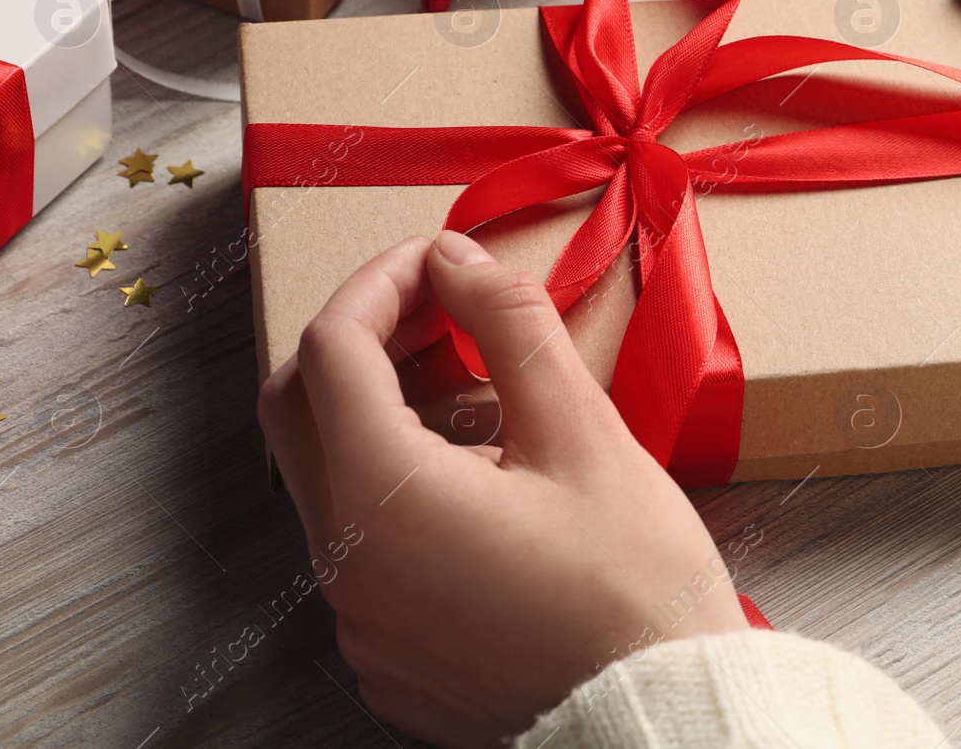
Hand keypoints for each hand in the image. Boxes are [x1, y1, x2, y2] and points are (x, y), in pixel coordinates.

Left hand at [258, 232, 747, 748]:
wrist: (660, 718)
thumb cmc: (634, 586)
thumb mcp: (582, 432)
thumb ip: (507, 326)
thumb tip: (455, 258)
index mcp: (385, 496)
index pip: (333, 348)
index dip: (379, 283)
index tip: (438, 262)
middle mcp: (347, 562)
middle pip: (300, 409)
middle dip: (361, 341)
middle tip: (439, 314)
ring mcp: (358, 619)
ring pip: (329, 480)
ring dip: (382, 416)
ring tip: (479, 399)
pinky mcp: (384, 654)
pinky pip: (361, 545)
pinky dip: (397, 489)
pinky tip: (481, 484)